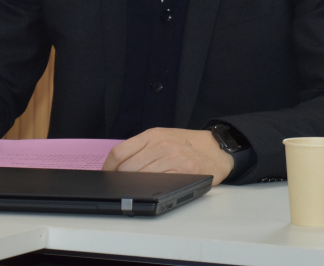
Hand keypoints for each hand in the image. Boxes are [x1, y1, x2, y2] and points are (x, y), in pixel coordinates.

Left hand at [103, 128, 234, 184]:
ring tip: (139, 188)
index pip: (119, 152)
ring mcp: (172, 156)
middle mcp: (160, 144)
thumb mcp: (163, 138)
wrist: (216, 149)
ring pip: (139, 177)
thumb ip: (142, 148)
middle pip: (126, 168)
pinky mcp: (183, 170)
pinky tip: (154, 188)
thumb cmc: (188, 146)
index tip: (107, 177)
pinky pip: (157, 183)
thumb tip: (117, 168)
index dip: (108, 168)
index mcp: (152, 135)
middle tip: (124, 186)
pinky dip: (151, 189)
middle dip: (121, 181)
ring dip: (136, 186)